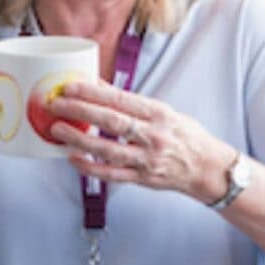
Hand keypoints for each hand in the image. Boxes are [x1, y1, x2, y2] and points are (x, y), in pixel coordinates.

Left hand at [47, 79, 231, 199]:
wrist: (208, 167)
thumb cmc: (186, 137)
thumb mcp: (166, 112)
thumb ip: (133, 103)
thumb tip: (100, 86)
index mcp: (160, 115)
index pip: (122, 100)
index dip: (94, 92)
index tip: (71, 86)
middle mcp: (154, 136)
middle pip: (112, 122)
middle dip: (81, 111)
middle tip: (57, 104)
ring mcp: (147, 158)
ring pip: (107, 149)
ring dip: (79, 139)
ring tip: (58, 130)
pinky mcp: (142, 178)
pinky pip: (111, 174)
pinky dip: (90, 167)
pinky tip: (73, 158)